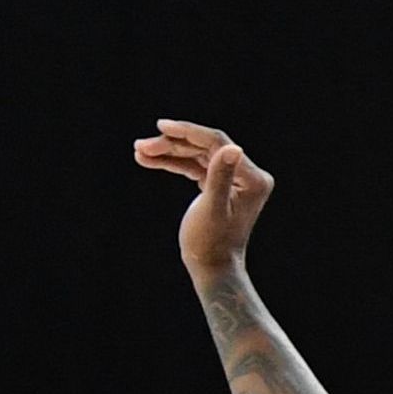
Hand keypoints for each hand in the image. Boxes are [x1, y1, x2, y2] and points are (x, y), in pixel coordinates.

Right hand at [132, 120, 274, 275]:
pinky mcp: (218, 186)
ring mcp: (233, 180)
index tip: (161, 126)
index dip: (188, 132)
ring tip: (139, 151)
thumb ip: (220, 177)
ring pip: (196, 156)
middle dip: (171, 145)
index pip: (218, 143)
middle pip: (205, 147)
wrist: (211, 267)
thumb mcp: (212, 209)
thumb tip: (233, 147)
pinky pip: (193, 167)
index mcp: (253, 179)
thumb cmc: (211, 243)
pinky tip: (148, 160)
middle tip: (140, 145)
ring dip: (167, 153)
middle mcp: (247, 176)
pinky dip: (172, 163)